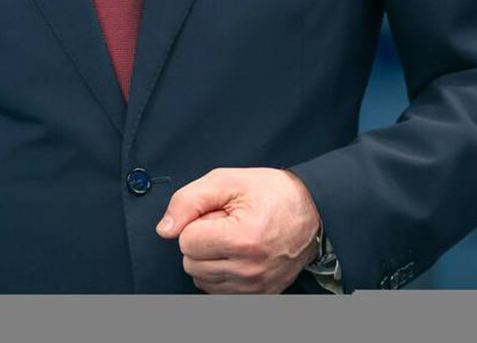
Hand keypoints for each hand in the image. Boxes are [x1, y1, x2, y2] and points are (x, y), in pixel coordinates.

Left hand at [155, 168, 321, 293]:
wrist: (311, 210)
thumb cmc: (270, 193)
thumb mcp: (226, 181)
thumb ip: (187, 201)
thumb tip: (164, 230)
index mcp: (243, 239)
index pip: (186, 242)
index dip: (196, 222)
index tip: (217, 214)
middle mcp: (250, 269)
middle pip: (191, 263)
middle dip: (200, 241)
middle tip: (226, 224)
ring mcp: (256, 287)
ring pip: (201, 279)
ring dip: (209, 259)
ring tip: (232, 238)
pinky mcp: (260, 295)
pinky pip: (218, 291)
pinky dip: (220, 273)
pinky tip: (236, 255)